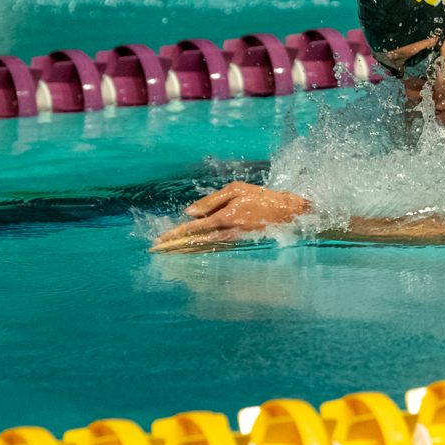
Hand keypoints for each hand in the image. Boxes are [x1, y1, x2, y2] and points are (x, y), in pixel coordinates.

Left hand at [149, 182, 312, 252]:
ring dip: (183, 253)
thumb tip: (189, 212)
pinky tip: (189, 254)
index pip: (192, 229)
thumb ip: (211, 201)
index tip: (159, 241)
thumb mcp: (236, 190)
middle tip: (156, 252)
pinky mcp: (237, 247)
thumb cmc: (261, 198)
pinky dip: (198, 254)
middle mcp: (225, 234)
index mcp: (223, 218)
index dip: (174, 235)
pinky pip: (212, 251)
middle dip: (173, 247)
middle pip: (193, 244)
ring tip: (167, 254)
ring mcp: (231, 243)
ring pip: (201, 250)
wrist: (288, 215)